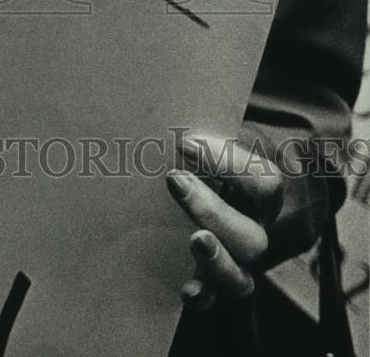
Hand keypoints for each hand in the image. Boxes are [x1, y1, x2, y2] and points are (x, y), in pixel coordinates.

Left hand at [166, 133, 283, 311]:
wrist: (212, 186)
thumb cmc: (212, 159)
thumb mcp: (217, 141)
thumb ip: (205, 139)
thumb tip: (178, 138)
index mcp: (262, 196)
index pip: (263, 183)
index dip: (227, 163)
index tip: (186, 142)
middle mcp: (254, 233)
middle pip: (250, 238)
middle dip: (212, 211)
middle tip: (175, 180)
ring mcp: (235, 263)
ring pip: (239, 280)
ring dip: (216, 260)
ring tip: (195, 238)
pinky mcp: (210, 281)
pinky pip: (212, 300)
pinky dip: (201, 296)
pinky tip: (186, 288)